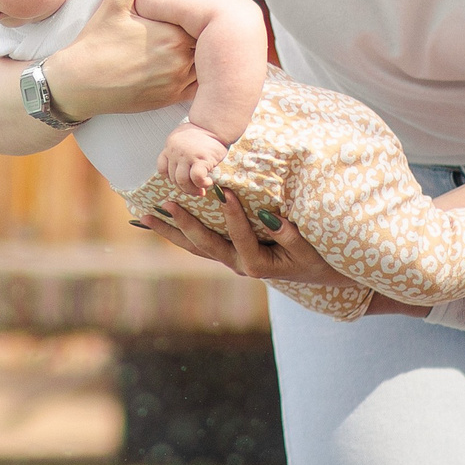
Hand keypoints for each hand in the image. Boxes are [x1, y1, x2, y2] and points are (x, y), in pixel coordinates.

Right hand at [44, 0, 196, 121]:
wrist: (77, 85)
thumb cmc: (94, 43)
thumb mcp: (112, 4)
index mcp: (171, 34)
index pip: (202, 21)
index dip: (200, 16)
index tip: (194, 11)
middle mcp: (178, 60)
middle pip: (205, 43)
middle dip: (203, 34)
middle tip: (201, 25)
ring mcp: (176, 82)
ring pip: (204, 65)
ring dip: (202, 56)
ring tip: (196, 45)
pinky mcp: (170, 99)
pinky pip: (197, 87)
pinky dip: (198, 77)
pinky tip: (187, 66)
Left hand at [136, 186, 351, 289]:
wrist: (319, 273)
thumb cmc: (316, 258)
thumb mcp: (309, 249)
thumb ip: (291, 236)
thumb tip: (274, 218)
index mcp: (256, 264)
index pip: (239, 237)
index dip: (233, 215)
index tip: (225, 191)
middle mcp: (238, 264)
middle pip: (203, 246)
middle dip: (184, 224)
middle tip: (165, 204)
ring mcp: (231, 260)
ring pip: (195, 247)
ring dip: (170, 231)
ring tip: (145, 216)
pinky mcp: (229, 254)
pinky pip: (199, 244)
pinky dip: (180, 232)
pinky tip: (162, 220)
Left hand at [157, 123, 228, 195]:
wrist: (215, 124)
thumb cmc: (202, 133)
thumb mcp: (183, 138)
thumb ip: (178, 151)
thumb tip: (181, 169)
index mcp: (170, 146)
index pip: (162, 168)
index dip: (172, 178)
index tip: (183, 180)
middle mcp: (175, 151)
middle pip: (173, 178)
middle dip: (184, 188)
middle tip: (195, 190)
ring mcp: (187, 155)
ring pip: (182, 181)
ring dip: (192, 190)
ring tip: (201, 190)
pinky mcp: (201, 158)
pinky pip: (196, 178)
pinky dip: (202, 184)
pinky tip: (208, 183)